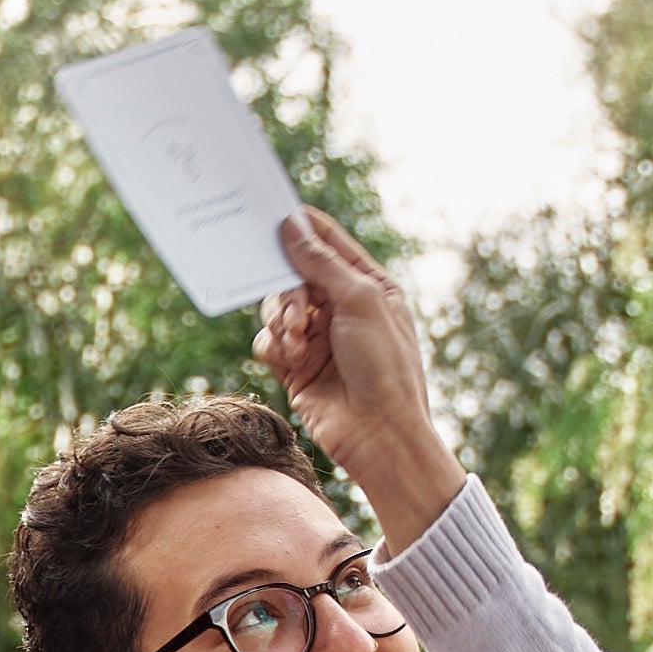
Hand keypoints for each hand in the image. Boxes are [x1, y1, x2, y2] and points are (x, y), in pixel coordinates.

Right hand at [255, 209, 469, 532]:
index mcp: (367, 285)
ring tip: (298, 343)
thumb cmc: (384, 366)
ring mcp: (317, 337)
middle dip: (289, 290)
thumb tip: (292, 226)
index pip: (328, 243)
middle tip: (298, 313)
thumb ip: (322, 263)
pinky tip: (292, 361)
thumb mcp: (360, 302)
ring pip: (275, 308)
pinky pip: (268, 342)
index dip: (302, 228)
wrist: (379, 435)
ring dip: (281, 322)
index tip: (274, 216)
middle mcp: (340, 307)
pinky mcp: (295, 366)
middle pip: (293, 275)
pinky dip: (274, 347)